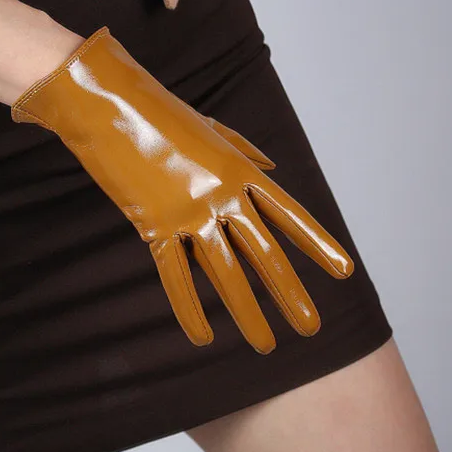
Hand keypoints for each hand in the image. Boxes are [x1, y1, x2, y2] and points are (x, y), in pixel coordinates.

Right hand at [11, 26, 353, 353]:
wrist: (108, 105)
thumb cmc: (160, 112)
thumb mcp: (211, 127)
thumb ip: (245, 151)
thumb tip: (271, 169)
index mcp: (240, 171)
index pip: (290, 215)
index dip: (318, 245)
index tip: (343, 272)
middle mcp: (222, 196)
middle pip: (264, 253)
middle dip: (289, 293)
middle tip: (310, 327)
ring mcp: (189, 213)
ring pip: (225, 274)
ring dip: (247, 313)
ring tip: (265, 345)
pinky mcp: (154, 226)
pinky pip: (176, 276)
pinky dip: (188, 310)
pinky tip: (203, 337)